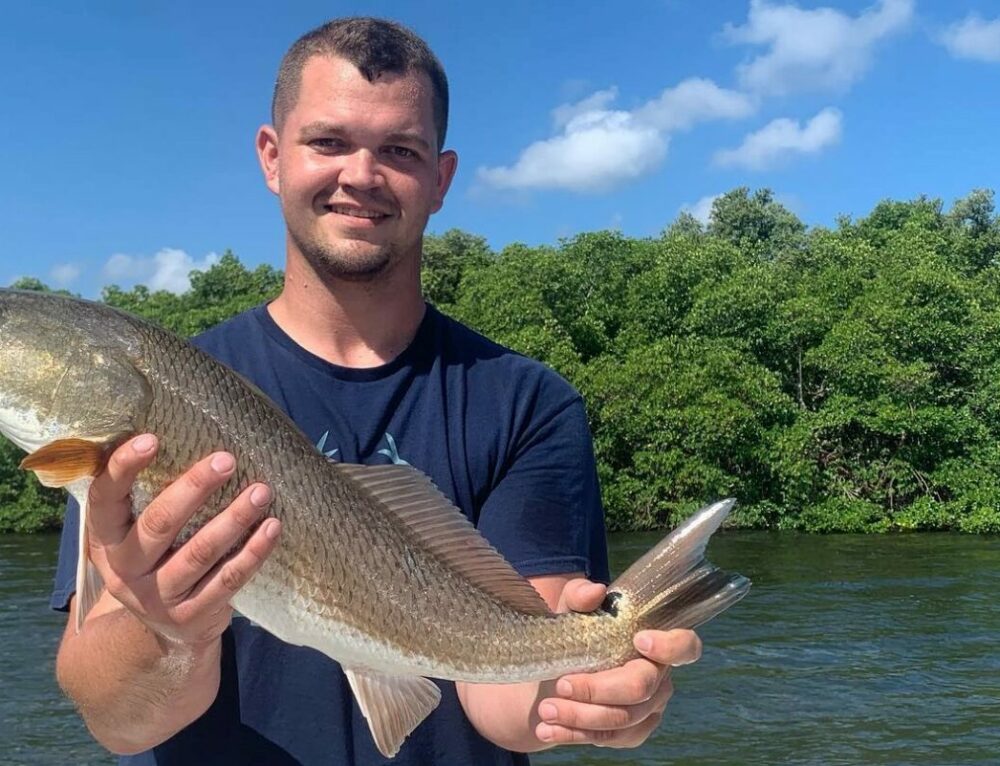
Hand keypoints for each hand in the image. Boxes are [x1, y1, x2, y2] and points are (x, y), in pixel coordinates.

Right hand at [84, 433, 280, 647]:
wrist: (163, 634)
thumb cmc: (157, 559)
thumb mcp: (135, 533)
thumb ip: (146, 494)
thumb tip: (179, 427)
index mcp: (106, 539)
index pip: (105, 499)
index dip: (123, 468)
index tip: (152, 438)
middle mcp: (126, 569)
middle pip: (159, 524)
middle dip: (195, 488)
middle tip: (227, 459)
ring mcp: (158, 597)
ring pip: (200, 552)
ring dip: (235, 518)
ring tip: (262, 491)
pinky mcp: (193, 616)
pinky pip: (228, 580)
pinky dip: (253, 552)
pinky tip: (273, 528)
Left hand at [535, 579, 701, 747]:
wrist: (554, 675)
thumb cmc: (573, 637)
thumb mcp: (569, 610)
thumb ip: (580, 595)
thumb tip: (594, 592)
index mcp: (655, 642)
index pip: (685, 645)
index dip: (670, 646)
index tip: (640, 640)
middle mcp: (659, 677)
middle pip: (641, 686)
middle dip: (598, 689)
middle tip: (562, 684)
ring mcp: (649, 709)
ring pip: (622, 718)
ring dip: (580, 716)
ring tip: (546, 710)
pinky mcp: (632, 733)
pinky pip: (609, 739)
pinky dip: (575, 734)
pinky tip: (548, 728)